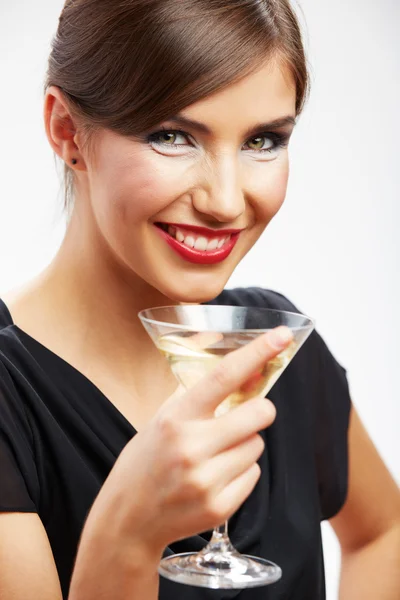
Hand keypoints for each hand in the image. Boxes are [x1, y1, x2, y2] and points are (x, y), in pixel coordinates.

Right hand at [99, 326, 292, 555]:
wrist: (128, 518)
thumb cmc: (147, 459)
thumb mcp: (162, 417)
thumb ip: (198, 389)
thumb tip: (231, 355)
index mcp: (176, 417)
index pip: (223, 376)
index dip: (257, 352)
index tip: (282, 336)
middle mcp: (191, 447)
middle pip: (258, 414)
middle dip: (259, 410)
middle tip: (245, 416)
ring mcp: (206, 479)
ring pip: (257, 446)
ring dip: (245, 445)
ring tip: (215, 454)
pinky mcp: (219, 507)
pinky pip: (254, 475)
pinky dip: (242, 472)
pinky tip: (215, 476)